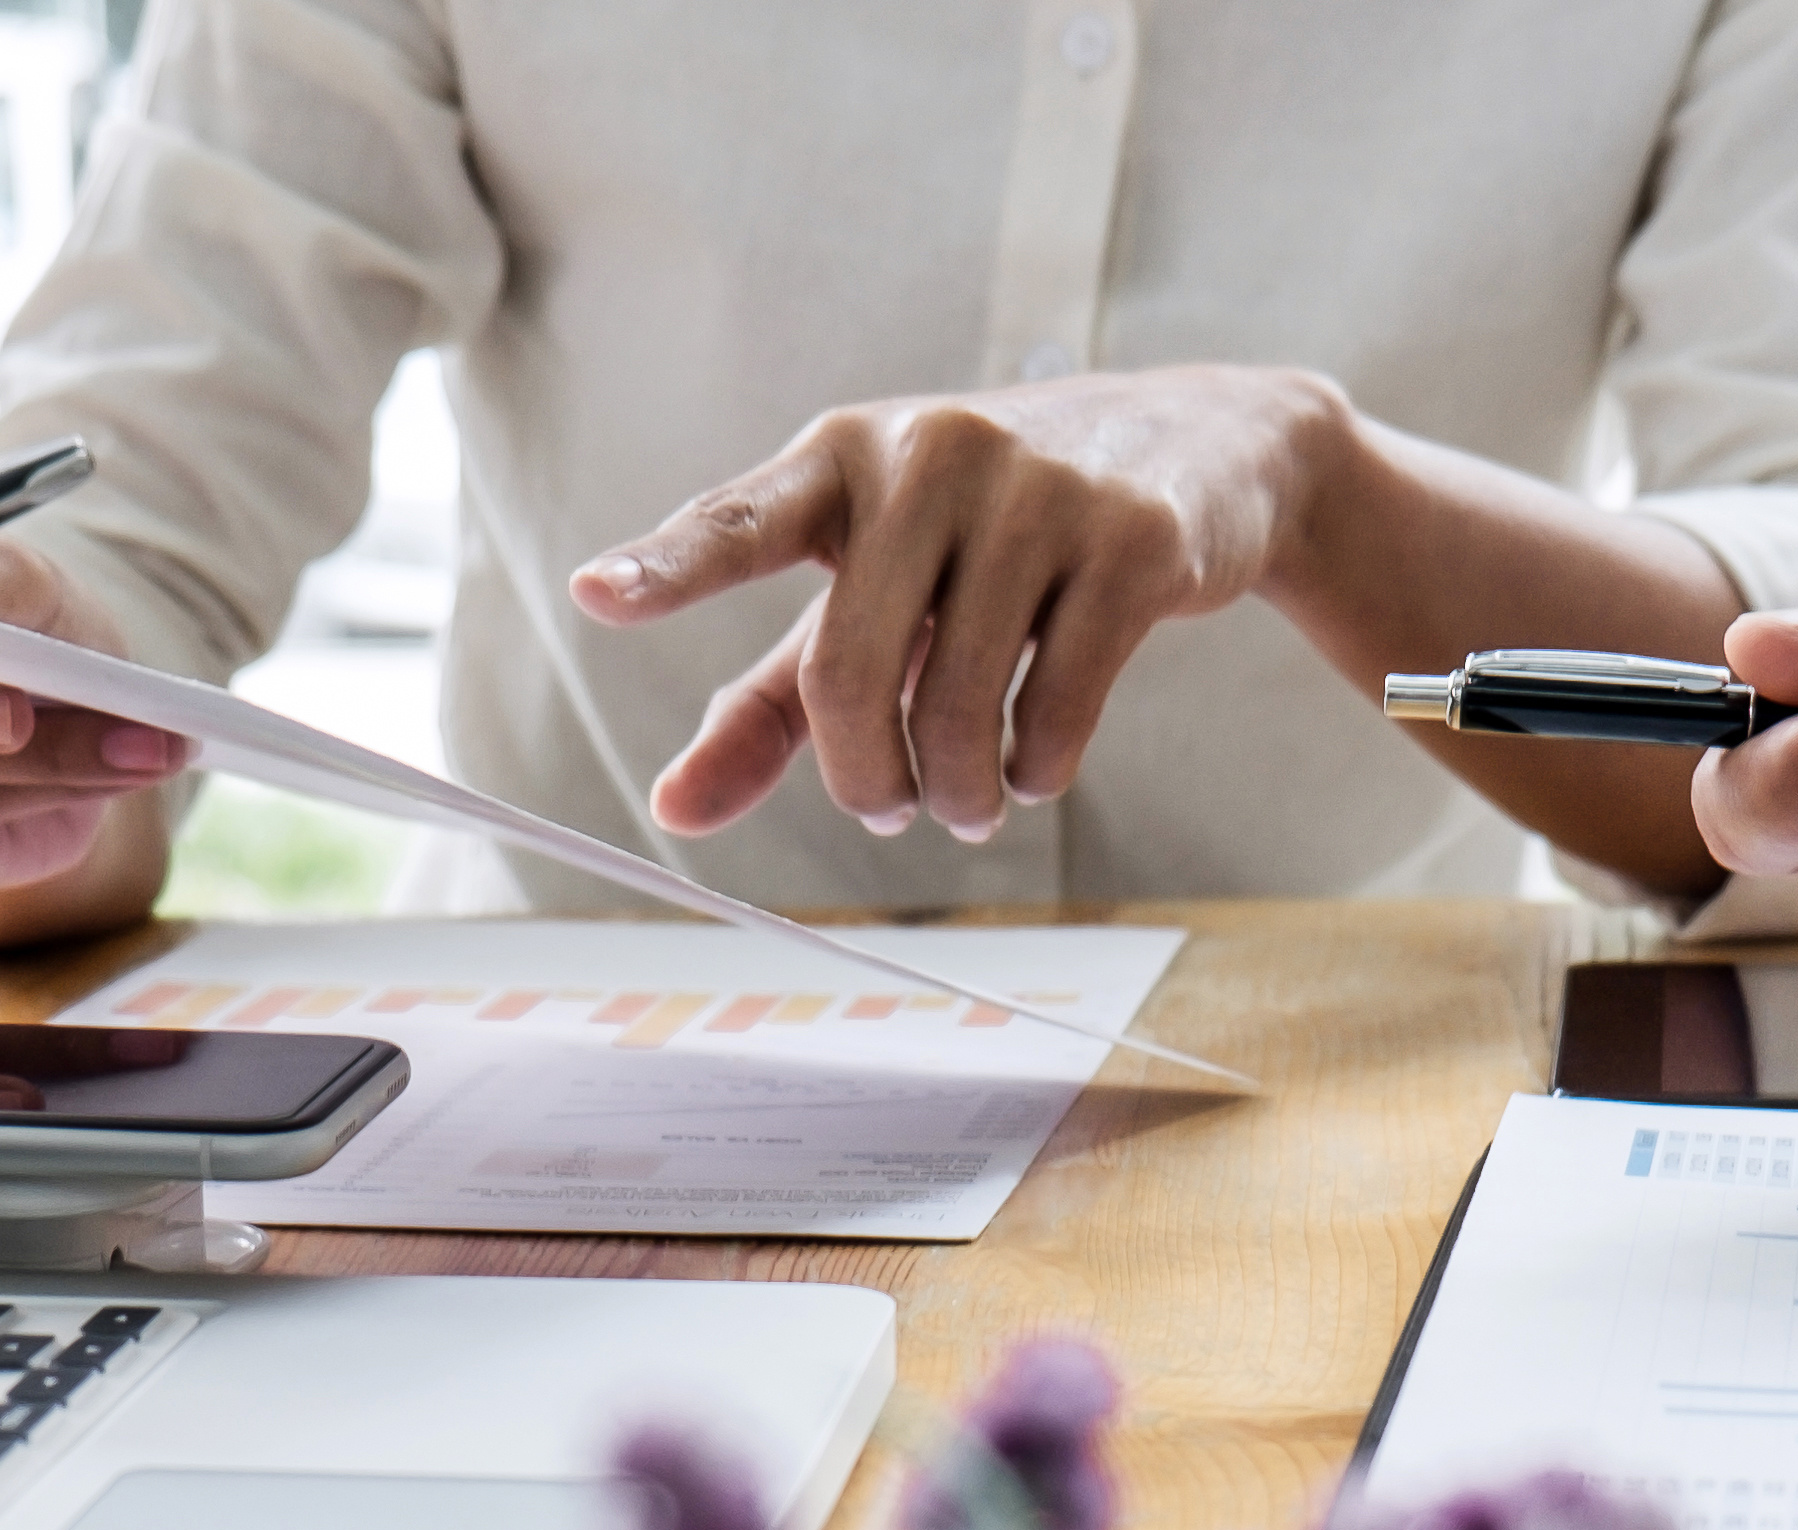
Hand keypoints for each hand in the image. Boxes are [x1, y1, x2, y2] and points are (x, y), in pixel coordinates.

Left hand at [571, 366, 1351, 840]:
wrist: (1200, 450)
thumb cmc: (996, 534)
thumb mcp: (877, 593)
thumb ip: (772, 704)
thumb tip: (672, 810)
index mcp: (844, 458)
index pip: (739, 522)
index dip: (668, 567)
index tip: (597, 595)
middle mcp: (930, 455)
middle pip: (845, 670)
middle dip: (864, 777)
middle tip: (889, 810)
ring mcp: (1038, 488)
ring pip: (955, 703)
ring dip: (959, 791)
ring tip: (972, 801)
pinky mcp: (1134, 538)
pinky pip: (1058, 704)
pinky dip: (1038, 769)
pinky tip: (1037, 767)